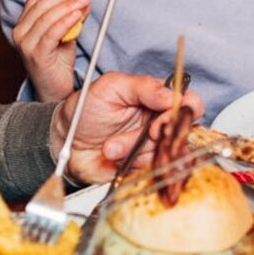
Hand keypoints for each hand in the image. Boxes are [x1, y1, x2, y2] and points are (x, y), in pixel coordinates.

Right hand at [10, 0, 89, 101]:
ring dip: (68, 5)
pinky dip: (66, 21)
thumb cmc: (58, 61)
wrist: (54, 90)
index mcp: (24, 23)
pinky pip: (52, 33)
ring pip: (47, 16)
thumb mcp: (64, 32)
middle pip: (42, 3)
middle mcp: (20, 32)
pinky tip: (77, 15)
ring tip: (84, 1)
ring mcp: (26, 44)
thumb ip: (70, 15)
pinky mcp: (36, 55)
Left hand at [49, 71, 200, 183]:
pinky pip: (154, 168)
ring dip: (136, 149)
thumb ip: (144, 86)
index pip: (188, 102)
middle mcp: (158, 120)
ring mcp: (152, 145)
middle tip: (146, 134)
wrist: (64, 141)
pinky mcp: (144, 165)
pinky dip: (134, 164)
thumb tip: (172, 94)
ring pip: (167, 151)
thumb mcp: (111, 87)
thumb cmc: (85, 110)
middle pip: (182, 130)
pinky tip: (116, 158)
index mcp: (156, 97)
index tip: (162, 120)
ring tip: (111, 146)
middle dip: (161, 135)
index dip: (182, 112)